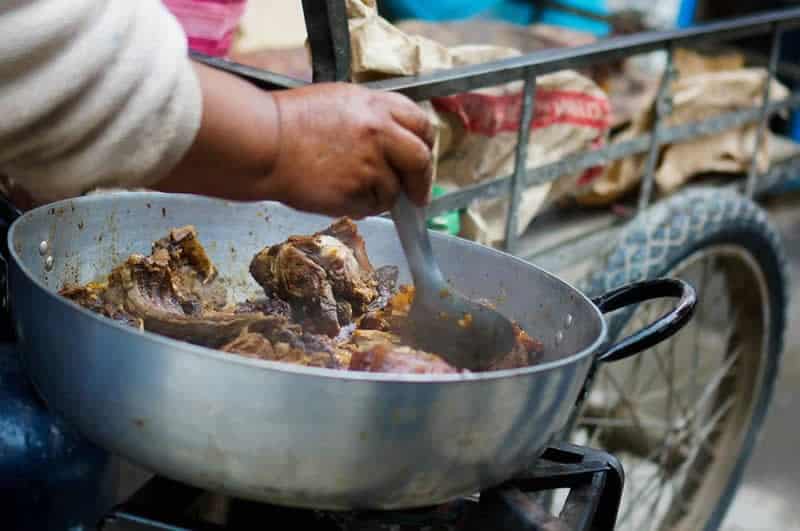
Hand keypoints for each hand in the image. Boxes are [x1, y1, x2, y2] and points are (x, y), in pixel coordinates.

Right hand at [266, 83, 434, 218]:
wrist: (263, 142)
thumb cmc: (289, 122)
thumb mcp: (338, 102)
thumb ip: (371, 117)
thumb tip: (393, 139)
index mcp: (376, 105)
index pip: (421, 124)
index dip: (425, 144)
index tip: (423, 158)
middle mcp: (380, 132)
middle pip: (420, 160)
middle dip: (422, 181)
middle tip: (418, 195)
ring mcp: (370, 164)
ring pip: (394, 190)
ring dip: (380, 195)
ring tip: (349, 187)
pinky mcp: (357, 192)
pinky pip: (371, 206)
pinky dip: (361, 206)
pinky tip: (338, 194)